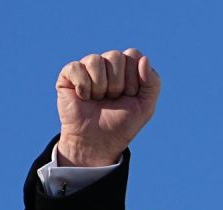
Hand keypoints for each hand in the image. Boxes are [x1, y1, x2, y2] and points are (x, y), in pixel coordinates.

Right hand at [55, 49, 160, 165]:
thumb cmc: (121, 124)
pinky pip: (76, 68)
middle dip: (116, 84)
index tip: (129, 96)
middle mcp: (107, 64)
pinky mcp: (68, 74)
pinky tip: (83, 98)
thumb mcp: (145, 107)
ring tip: (98, 100)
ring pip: (95, 60)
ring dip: (100, 87)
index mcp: (126, 68)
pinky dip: (83, 87)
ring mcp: (87, 67)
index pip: (133, 55)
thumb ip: (153, 82)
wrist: (97, 142)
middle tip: (112, 100)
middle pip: (115, 56)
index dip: (133, 79)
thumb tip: (143, 59)